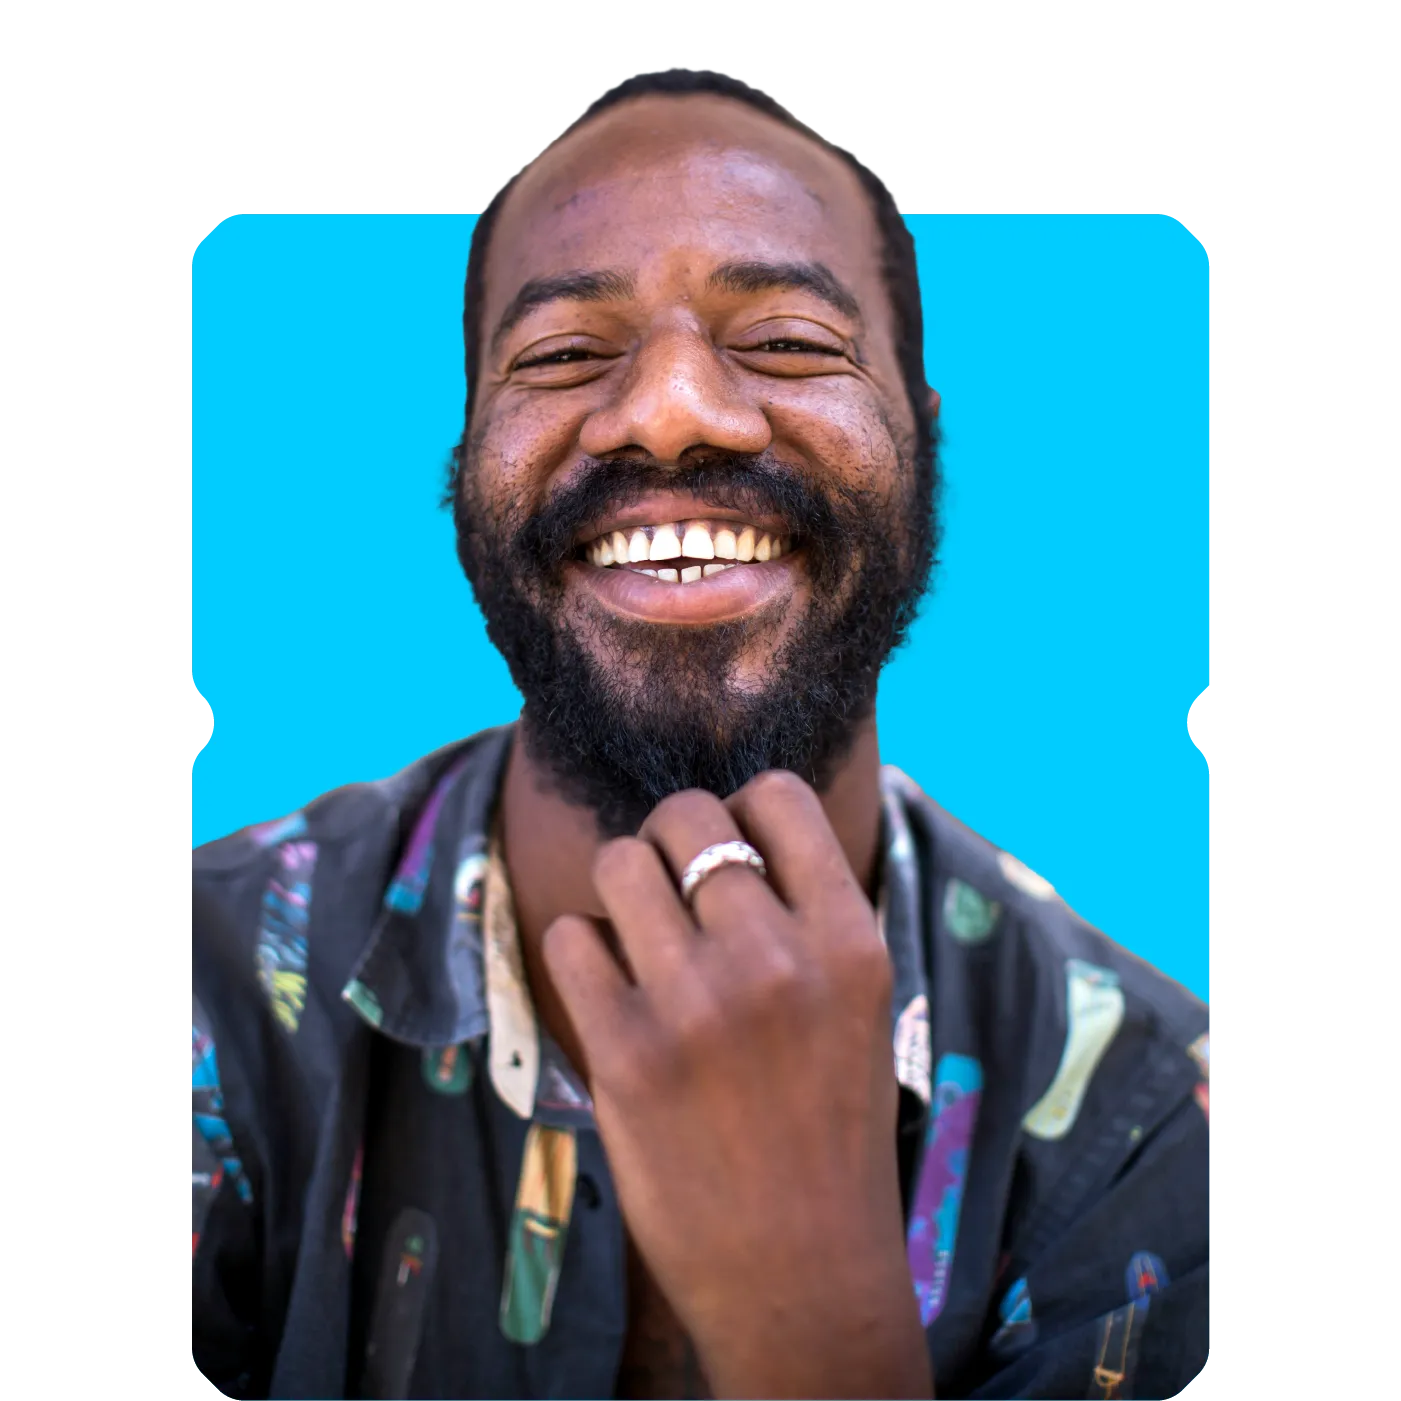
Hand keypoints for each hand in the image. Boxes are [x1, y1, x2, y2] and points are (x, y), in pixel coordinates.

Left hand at [542, 771, 932, 1399]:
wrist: (802, 1274)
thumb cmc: (830, 1132)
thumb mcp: (859, 1008)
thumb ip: (809, 917)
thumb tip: (738, 826)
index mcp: (850, 942)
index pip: (778, 795)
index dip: (742, 806)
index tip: (730, 844)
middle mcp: (777, 959)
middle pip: (686, 815)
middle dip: (669, 837)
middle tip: (671, 888)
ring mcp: (696, 1005)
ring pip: (619, 861)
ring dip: (621, 887)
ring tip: (637, 936)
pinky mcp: (625, 1054)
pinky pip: (570, 937)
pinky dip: (583, 952)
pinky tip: (611, 992)